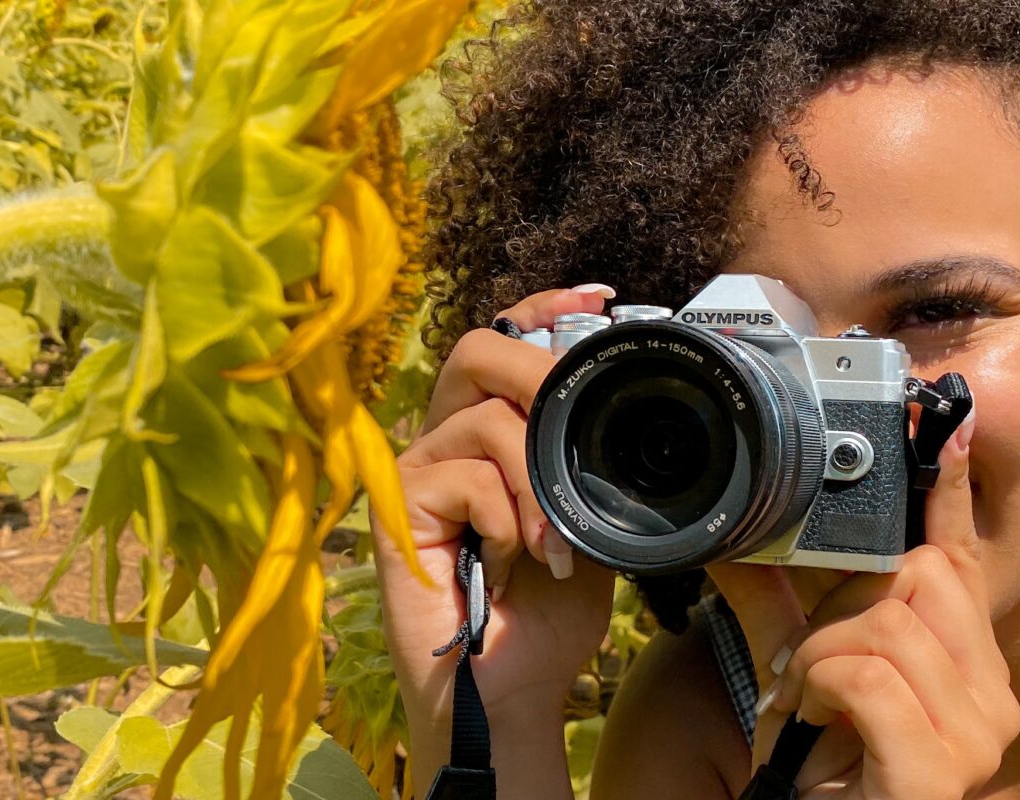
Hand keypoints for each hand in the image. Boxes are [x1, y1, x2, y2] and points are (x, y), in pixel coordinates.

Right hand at [371, 286, 617, 790]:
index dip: (544, 308)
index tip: (597, 299)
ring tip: (553, 543)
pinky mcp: (398, 507)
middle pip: (476, 350)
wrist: (512, 686)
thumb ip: (586, 468)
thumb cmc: (545, 611)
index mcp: (492, 433)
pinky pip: (466, 476)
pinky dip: (505, 518)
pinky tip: (510, 559)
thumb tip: (621, 418)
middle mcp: (448, 438)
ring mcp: (419, 470)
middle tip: (571, 421)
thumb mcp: (587, 524)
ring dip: (538, 481)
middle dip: (537, 372)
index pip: (505, 346)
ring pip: (486, 420)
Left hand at [710, 401, 1019, 798]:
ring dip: (819, 653)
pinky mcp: (941, 766)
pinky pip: (866, 675)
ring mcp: (977, 730)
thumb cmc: (822, 761)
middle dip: (839, 606)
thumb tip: (735, 536)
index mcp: (961, 657)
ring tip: (806, 698)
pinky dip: (818, 688)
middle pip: (917, 573)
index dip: (947, 493)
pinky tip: (812, 721)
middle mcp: (989, 689)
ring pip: (887, 620)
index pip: (960, 558)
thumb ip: (775, 601)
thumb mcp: (796, 667)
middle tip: (809, 659)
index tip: (940, 425)